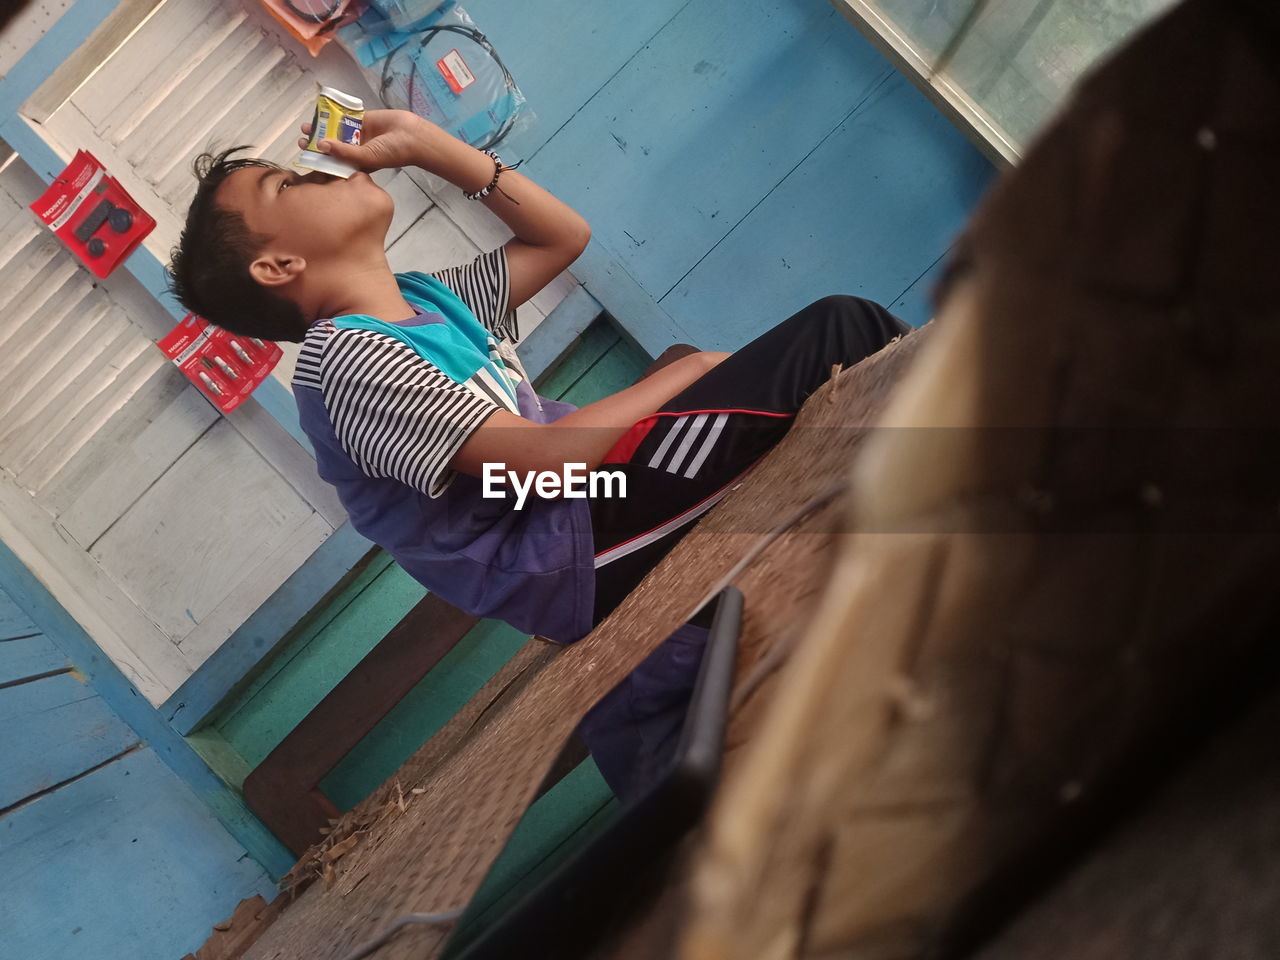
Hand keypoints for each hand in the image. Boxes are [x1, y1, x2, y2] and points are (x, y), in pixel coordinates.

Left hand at [298, 108, 426, 172]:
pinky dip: (334, 114)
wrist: (411, 136)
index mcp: (356, 163)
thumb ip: (344, 152)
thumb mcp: (366, 157)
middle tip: (303, 138)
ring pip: (336, 130)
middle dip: (317, 141)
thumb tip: (321, 144)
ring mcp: (359, 134)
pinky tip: (322, 112)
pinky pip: (346, 117)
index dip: (319, 157)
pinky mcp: (363, 120)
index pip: (333, 161)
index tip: (306, 153)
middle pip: (331, 145)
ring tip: (308, 125)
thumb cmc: (392, 153)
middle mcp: (355, 149)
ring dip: (323, 128)